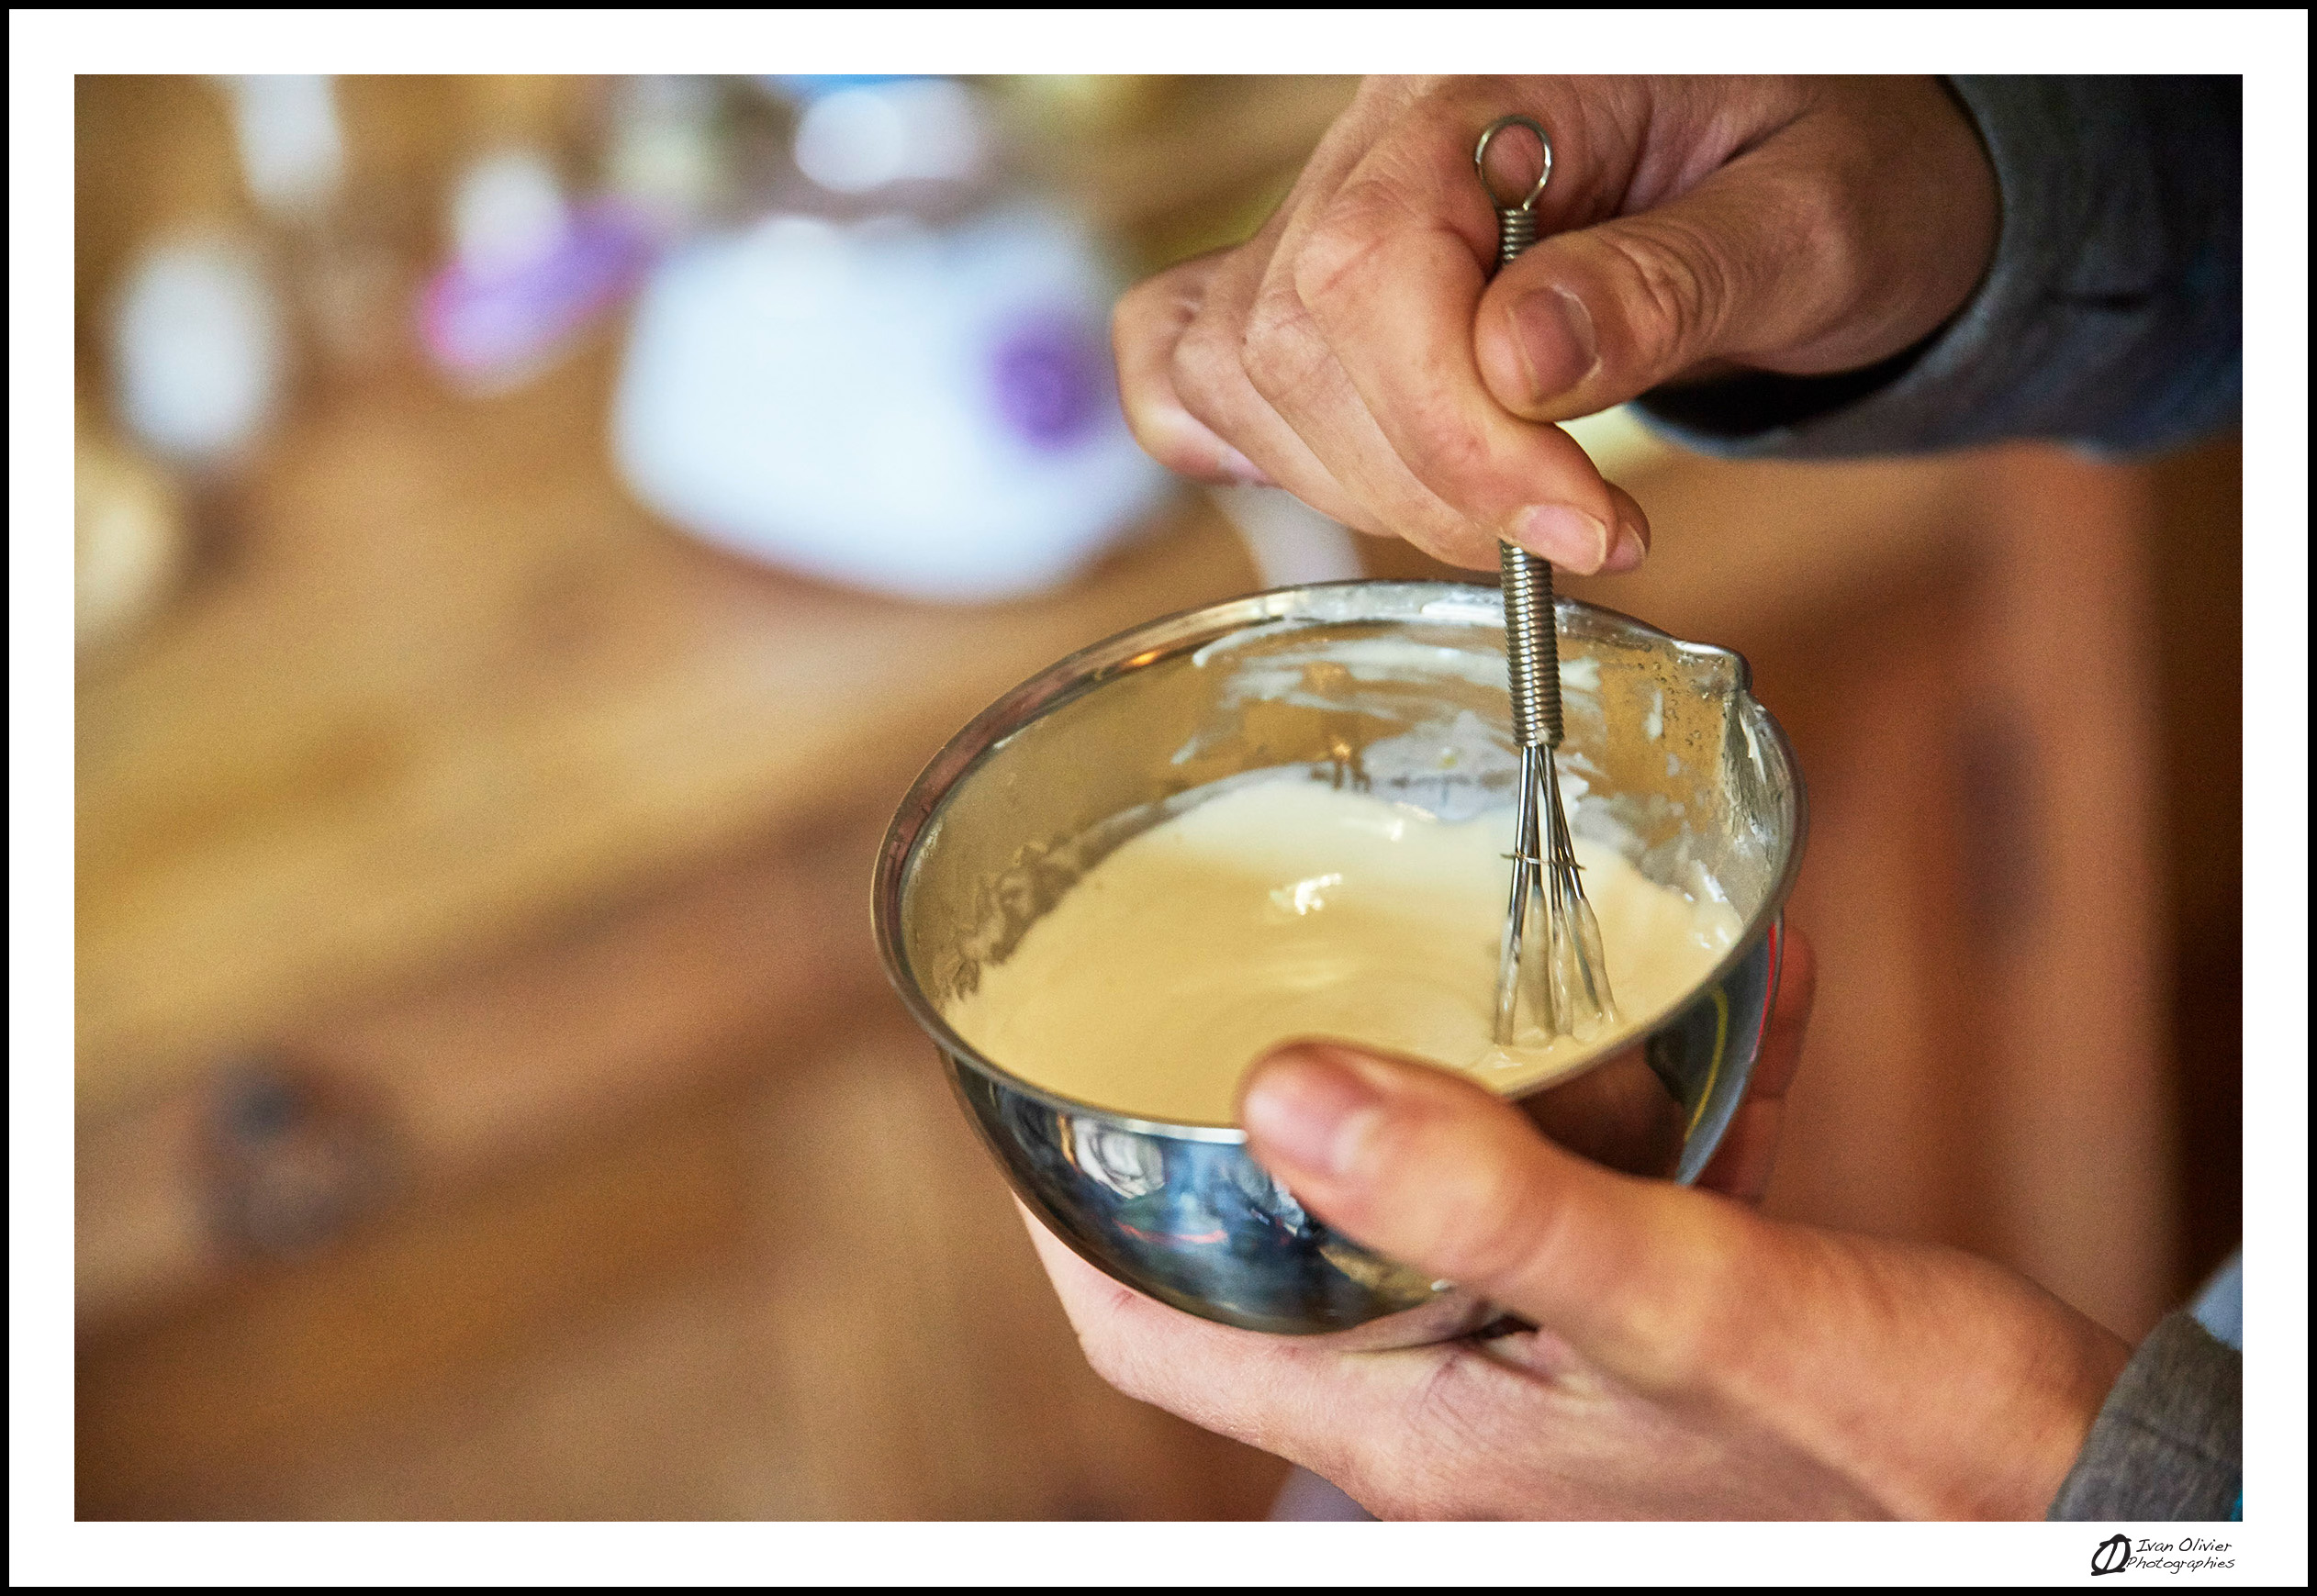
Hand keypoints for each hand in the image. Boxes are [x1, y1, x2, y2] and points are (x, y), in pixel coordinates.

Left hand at [1022, 933, 2132, 1518]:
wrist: (2079, 1500)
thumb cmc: (1893, 1448)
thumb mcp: (1682, 1302)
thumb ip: (1484, 1198)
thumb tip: (1277, 1090)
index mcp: (1411, 1420)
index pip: (1147, 1328)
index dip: (1059, 1215)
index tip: (1025, 1079)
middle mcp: (1457, 1404)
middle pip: (1279, 1254)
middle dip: (1253, 1120)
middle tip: (1236, 972)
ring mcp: (1556, 1371)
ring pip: (1447, 1205)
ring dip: (1467, 1080)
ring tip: (1488, 942)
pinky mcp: (1660, 1331)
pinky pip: (1603, 1190)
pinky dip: (1637, 1094)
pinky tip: (1722, 995)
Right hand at [1112, 76, 1998, 572]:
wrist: (1818, 160)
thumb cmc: (1835, 161)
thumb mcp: (1812, 213)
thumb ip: (1668, 281)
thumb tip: (1517, 364)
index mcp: (1493, 86)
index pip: (1376, 266)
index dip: (1456, 431)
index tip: (1581, 531)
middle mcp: (1381, 139)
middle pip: (1297, 338)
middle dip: (1430, 484)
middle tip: (1576, 540)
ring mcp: (1332, 211)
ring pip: (1245, 372)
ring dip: (1367, 489)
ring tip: (1513, 508)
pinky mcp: (1318, 288)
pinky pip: (1193, 365)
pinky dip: (1244, 446)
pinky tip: (1361, 476)